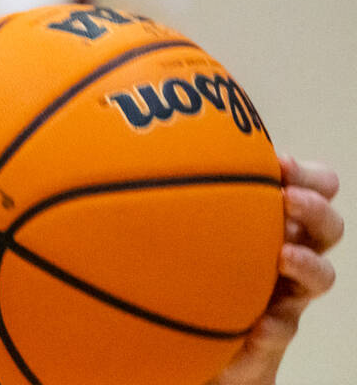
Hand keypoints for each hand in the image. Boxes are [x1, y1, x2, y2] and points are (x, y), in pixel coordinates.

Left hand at [210, 157, 342, 384]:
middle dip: (314, 208)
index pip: (314, 189)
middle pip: (327, 228)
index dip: (306, 175)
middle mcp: (293, 252)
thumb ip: (188, 190)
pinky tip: (257, 326)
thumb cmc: (192, 259)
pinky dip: (274, 327)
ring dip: (307, 264)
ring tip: (284, 257)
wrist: (191, 329)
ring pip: (321, 277)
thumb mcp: (189, 220)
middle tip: (287, 197)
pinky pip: (283, 332)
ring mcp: (288, 294)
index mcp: (280, 219)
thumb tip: (152, 146)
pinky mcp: (272, 333)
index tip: (278, 161)